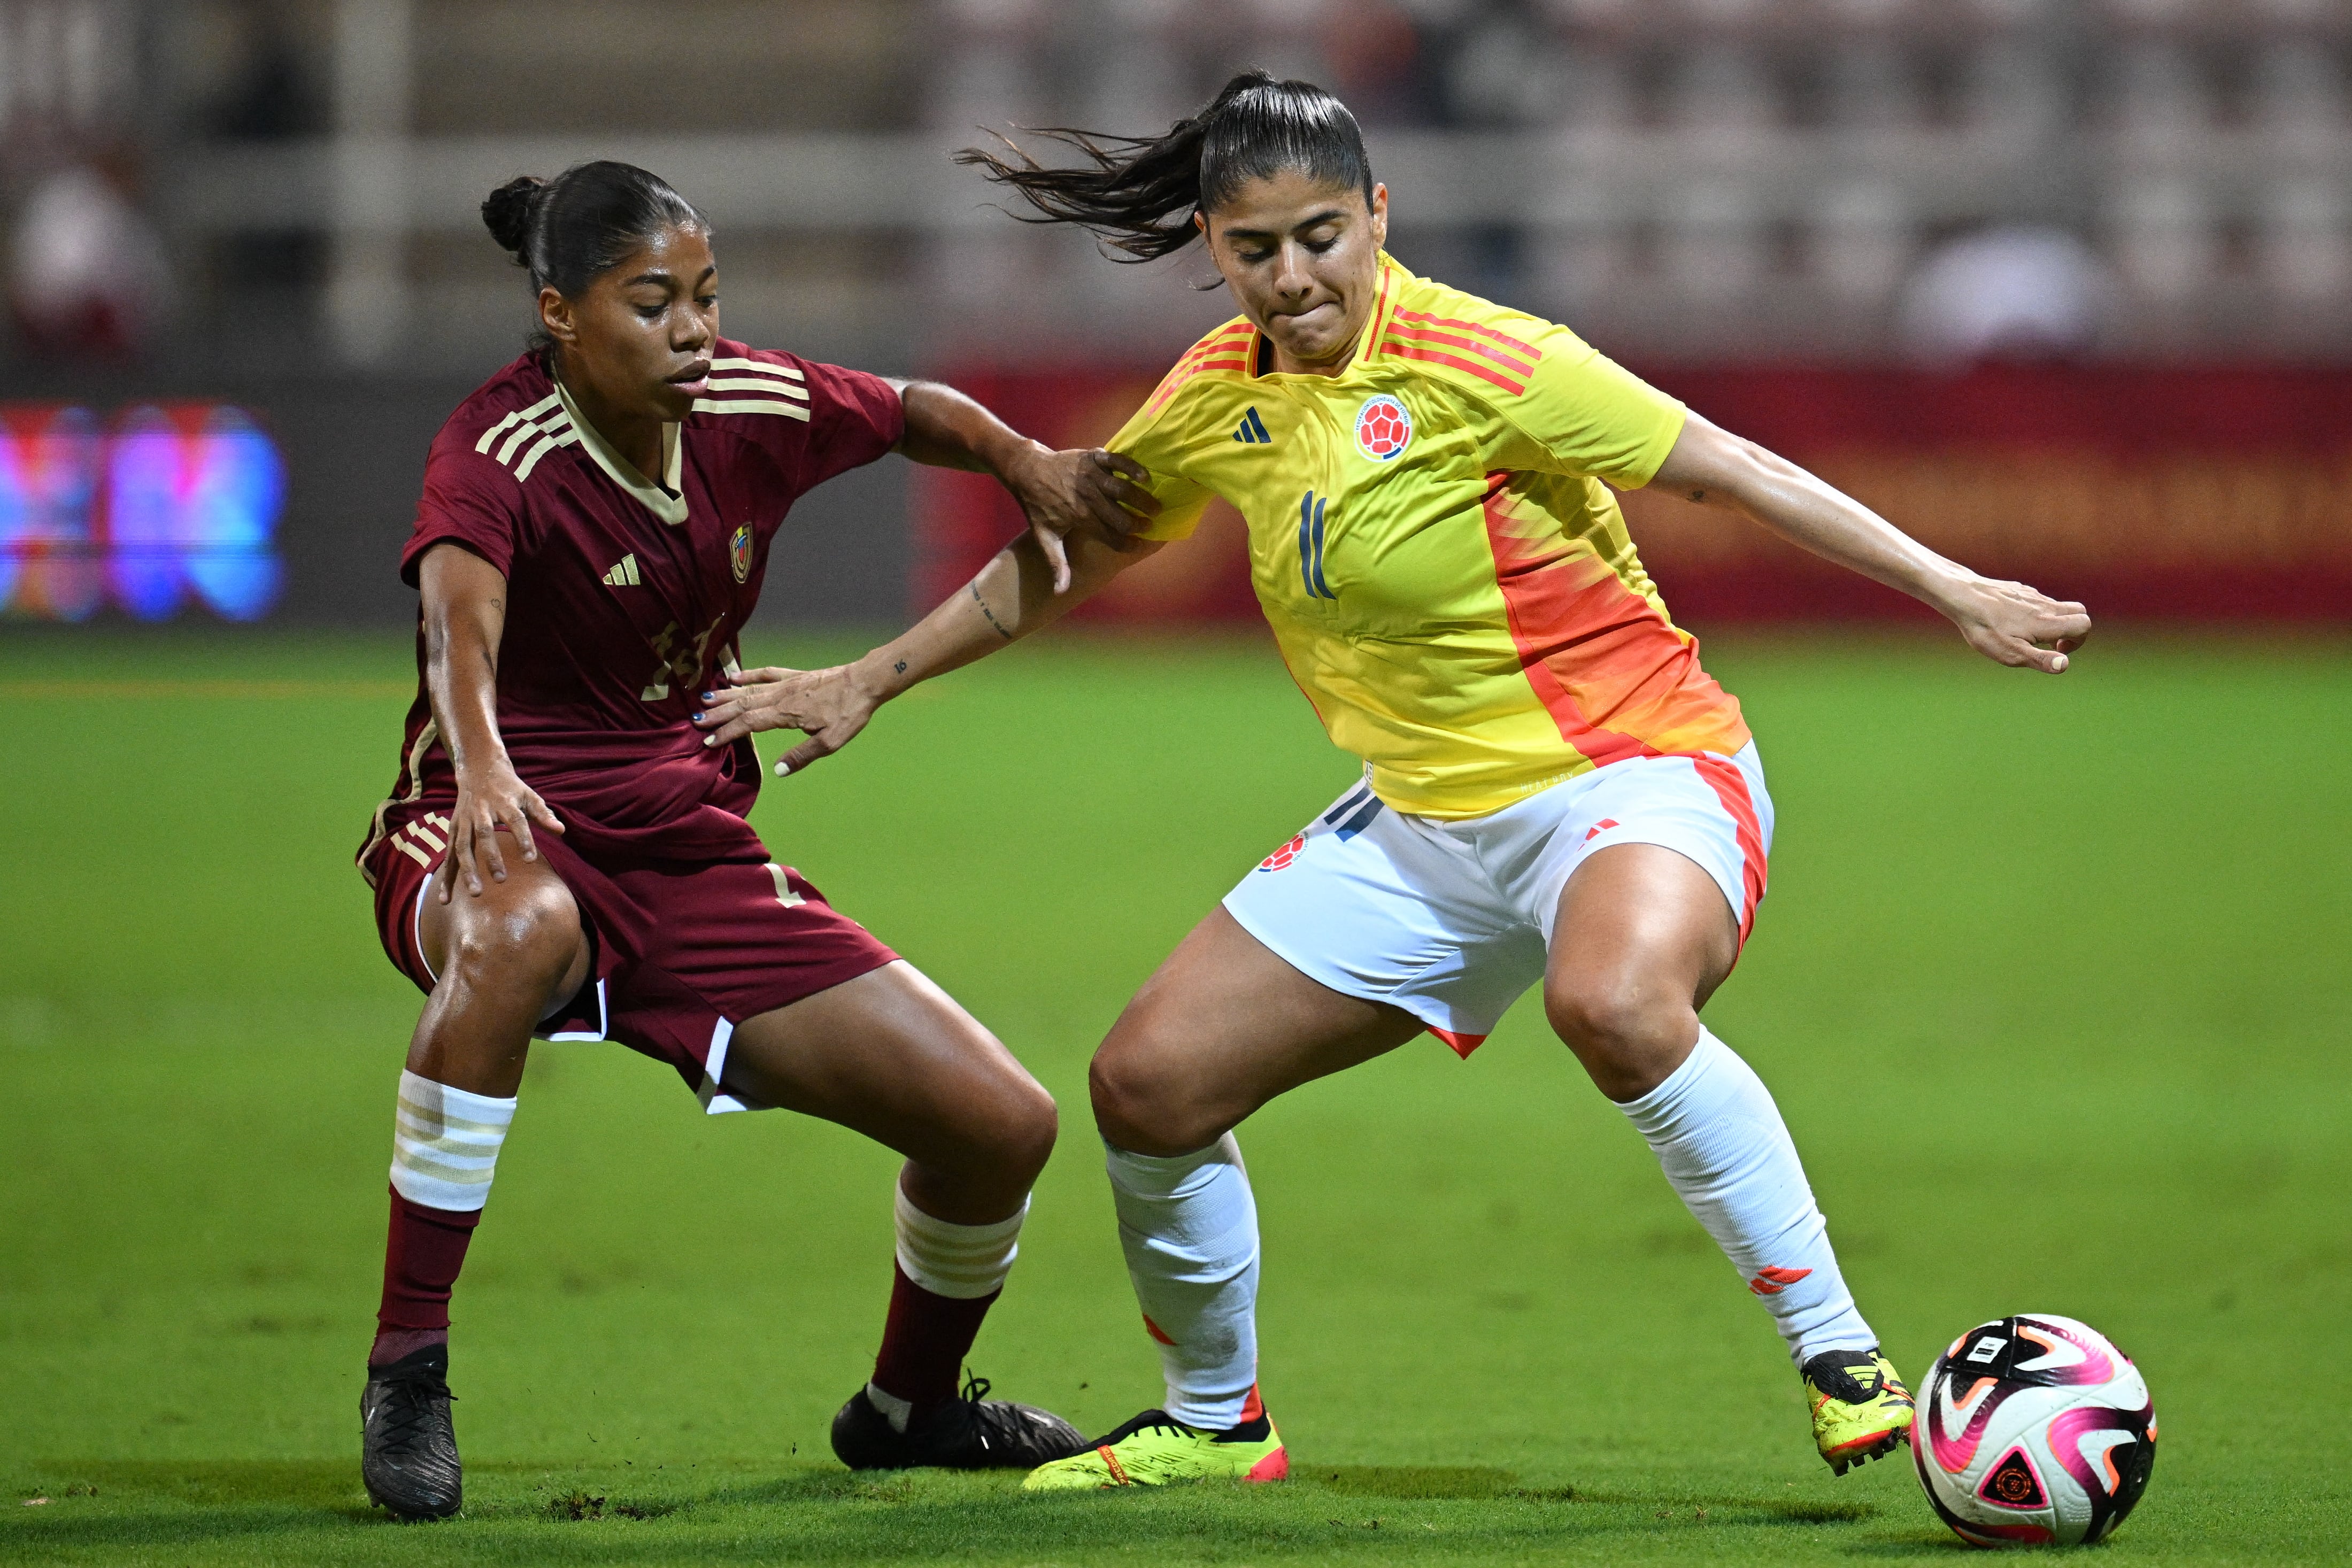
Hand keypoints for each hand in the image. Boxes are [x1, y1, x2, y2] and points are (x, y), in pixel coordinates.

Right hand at [435, 759, 563, 901]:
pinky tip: (445, 899)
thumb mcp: (529, 795)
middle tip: (502, 880)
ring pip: (462, 846)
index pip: (516, 820)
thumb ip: (544, 814)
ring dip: (467, 870)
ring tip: (476, 894)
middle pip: (484, 834)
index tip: (530, 860)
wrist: (478, 768)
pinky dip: (447, 877)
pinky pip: (448, 855)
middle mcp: (481, 811)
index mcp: (504, 802)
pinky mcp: (452, 829)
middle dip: (491, 857)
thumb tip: (562, 831)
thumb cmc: (509, 787)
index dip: (524, 839)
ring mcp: (463, 820)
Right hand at [693, 664, 882, 775]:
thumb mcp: (830, 742)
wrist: (865, 682)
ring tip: (704, 699)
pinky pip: (767, 673)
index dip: (727, 733)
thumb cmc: (849, 713)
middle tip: (695, 721)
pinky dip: (749, 674)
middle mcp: (781, 696)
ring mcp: (787, 683)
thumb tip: (777, 770)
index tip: (708, 741)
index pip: (748, 723)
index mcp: (786, 714)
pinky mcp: (795, 676)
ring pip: (749, 689)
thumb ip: (802, 755)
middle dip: (717, 714)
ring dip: (726, 695)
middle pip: (742, 705)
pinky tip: (734, 676)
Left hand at [996, 444, 1160, 591]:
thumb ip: (1056, 563)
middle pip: (1122, 515)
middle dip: (1139, 523)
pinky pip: (1117, 461)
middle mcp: (1088, 498)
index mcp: (1080, 518)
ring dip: (1142, 499)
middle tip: (1150, 526)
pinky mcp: (1093, 457)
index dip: (1128, 544)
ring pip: (1123, 489)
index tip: (1139, 545)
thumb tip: (1060, 593)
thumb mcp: (1044, 537)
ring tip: (1155, 507)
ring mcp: (1091, 476)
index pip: (1111, 537)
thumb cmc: (1037, 506)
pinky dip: (1132, 467)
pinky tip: (1145, 477)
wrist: (1027, 471)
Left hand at [1942, 575, 2092, 672]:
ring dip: (2054, 622)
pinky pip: (2038, 601)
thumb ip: (2040, 659)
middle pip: (2079, 611)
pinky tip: (2012, 621)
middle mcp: (2045, 605)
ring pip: (2058, 606)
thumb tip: (2064, 665)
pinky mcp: (2020, 590)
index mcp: (2046, 622)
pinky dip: (2037, 613)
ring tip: (2026, 635)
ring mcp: (2033, 595)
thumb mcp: (2011, 652)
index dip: (2079, 641)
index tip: (2057, 649)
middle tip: (2050, 642)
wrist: (1963, 597)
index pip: (2084, 624)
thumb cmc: (1986, 629)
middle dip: (2074, 629)